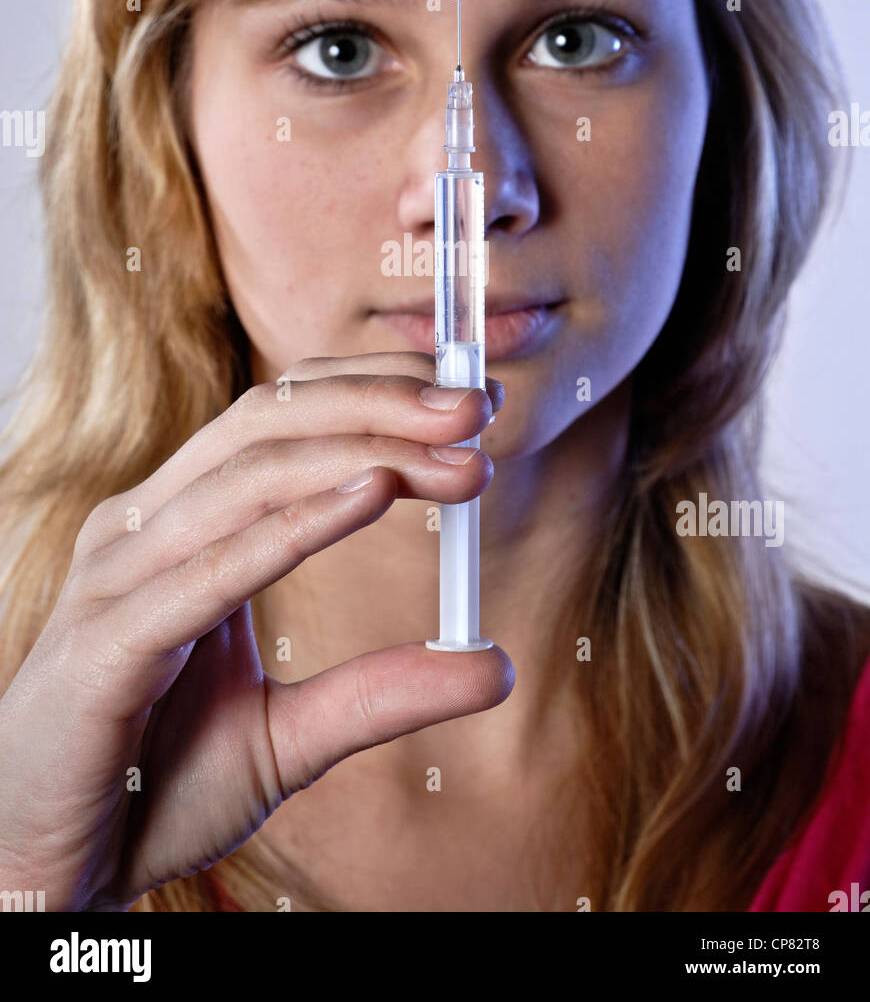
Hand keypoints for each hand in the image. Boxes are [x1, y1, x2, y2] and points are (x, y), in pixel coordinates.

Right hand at [0, 351, 511, 910]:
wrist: (48, 875)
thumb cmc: (151, 789)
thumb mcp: (290, 737)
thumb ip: (379, 693)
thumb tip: (493, 664)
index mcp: (180, 526)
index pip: (280, 417)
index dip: (375, 394)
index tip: (468, 405)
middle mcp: (145, 529)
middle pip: (270, 422)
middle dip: (381, 404)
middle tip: (473, 408)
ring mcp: (119, 577)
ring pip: (248, 474)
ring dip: (361, 450)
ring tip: (449, 457)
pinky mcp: (108, 642)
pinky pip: (211, 569)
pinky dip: (296, 526)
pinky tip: (372, 496)